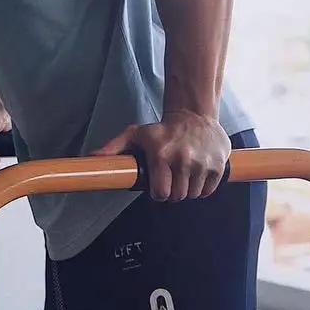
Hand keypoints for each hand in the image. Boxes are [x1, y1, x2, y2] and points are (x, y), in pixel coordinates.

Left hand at [93, 111, 230, 201]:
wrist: (195, 114)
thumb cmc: (163, 129)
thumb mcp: (136, 135)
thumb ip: (114, 148)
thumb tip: (92, 158)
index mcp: (161, 155)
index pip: (160, 193)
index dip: (158, 192)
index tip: (158, 185)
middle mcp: (183, 159)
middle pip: (177, 196)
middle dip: (172, 191)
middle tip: (171, 179)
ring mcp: (202, 163)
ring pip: (193, 194)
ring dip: (188, 189)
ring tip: (183, 174)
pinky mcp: (218, 165)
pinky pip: (209, 190)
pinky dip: (203, 187)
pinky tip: (196, 174)